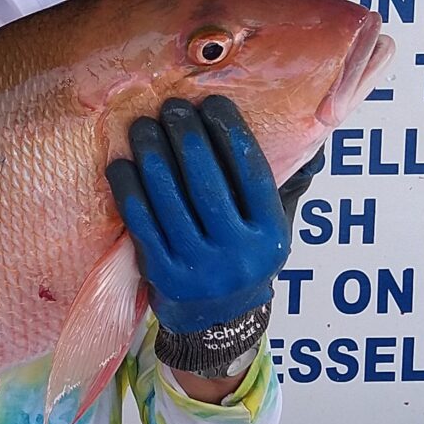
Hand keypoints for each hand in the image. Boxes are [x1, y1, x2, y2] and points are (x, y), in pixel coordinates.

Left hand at [105, 96, 288, 333]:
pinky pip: (141, 223)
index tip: (211, 102)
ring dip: (153, 156)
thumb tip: (303, 128)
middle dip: (186, 138)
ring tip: (142, 127)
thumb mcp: (271, 228)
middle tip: (170, 108)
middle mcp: (238, 252)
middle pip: (207, 183)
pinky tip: (121, 165)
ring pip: (170, 200)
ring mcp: (199, 267)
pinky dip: (128, 190)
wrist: (219, 321)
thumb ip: (277, 183)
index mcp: (271, 234)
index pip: (250, 172)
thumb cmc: (244, 257)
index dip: (230, 132)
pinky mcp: (163, 275)